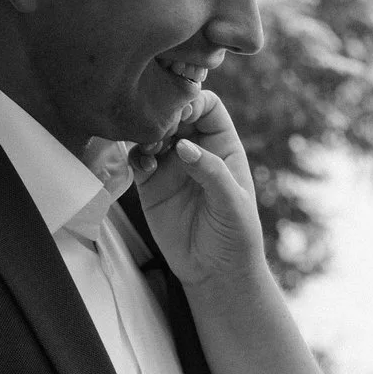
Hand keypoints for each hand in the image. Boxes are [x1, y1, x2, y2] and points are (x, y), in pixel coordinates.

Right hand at [135, 91, 263, 286]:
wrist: (215, 272)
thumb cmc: (235, 235)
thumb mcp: (232, 203)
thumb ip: (211, 172)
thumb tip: (184, 146)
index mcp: (223, 146)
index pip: (208, 107)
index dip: (193, 100)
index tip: (180, 110)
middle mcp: (196, 149)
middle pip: (176, 114)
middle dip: (165, 112)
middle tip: (160, 127)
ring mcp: (171, 165)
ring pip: (153, 132)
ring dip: (148, 131)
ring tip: (152, 146)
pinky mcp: (151, 184)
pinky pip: (138, 158)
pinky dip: (137, 154)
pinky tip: (145, 166)